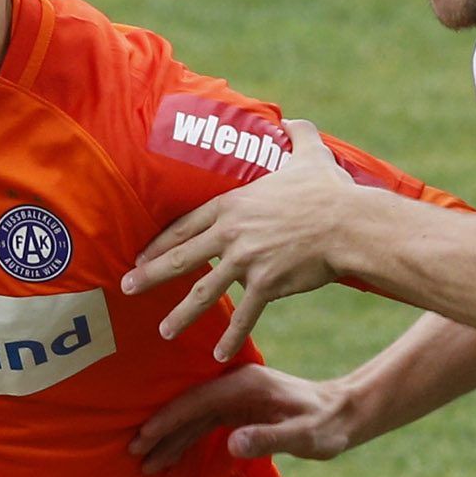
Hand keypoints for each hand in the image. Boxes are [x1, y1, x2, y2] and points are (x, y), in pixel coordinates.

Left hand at [124, 119, 357, 359]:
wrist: (348, 224)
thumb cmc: (329, 190)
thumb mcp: (310, 154)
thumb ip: (296, 136)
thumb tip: (290, 121)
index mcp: (233, 204)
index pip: (186, 225)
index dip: (161, 242)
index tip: (142, 254)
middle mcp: (232, 233)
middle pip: (182, 256)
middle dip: (150, 273)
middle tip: (126, 287)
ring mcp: (246, 260)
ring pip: (204, 292)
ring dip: (181, 314)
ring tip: (164, 331)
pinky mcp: (266, 284)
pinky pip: (244, 316)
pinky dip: (231, 337)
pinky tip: (219, 355)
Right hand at [129, 363, 353, 473]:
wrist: (344, 413)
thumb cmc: (327, 426)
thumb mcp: (303, 436)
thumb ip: (269, 438)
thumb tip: (231, 444)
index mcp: (247, 385)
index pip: (198, 401)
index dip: (169, 418)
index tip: (145, 435)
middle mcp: (237, 385)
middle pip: (188, 406)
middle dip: (160, 428)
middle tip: (133, 451)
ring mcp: (237, 397)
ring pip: (193, 416)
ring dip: (170, 437)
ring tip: (145, 461)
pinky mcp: (239, 410)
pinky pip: (204, 423)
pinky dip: (185, 438)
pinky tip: (169, 454)